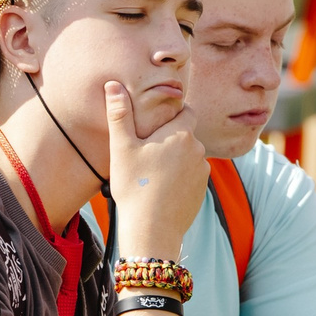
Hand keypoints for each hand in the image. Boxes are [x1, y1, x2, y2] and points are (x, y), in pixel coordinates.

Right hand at [102, 80, 205, 260]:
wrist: (152, 230)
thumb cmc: (134, 186)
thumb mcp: (122, 148)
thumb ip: (120, 114)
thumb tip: (113, 85)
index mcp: (180, 134)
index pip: (186, 111)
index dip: (172, 113)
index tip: (155, 124)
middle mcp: (198, 149)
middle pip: (186, 135)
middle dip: (171, 139)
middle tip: (147, 152)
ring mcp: (202, 171)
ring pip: (189, 156)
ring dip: (176, 160)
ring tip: (153, 173)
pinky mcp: (202, 191)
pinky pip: (191, 177)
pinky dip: (180, 179)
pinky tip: (161, 189)